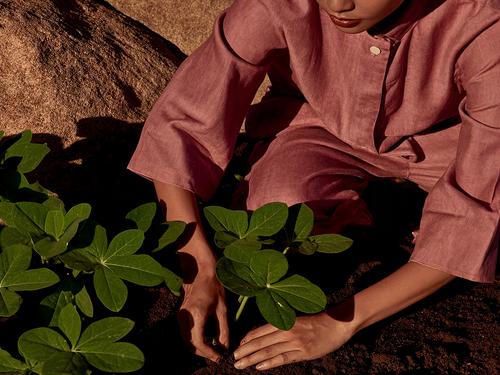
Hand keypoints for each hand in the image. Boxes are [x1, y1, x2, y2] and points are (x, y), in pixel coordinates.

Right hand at [178, 272, 228, 361]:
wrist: (200, 271)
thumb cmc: (214, 286)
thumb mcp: (223, 308)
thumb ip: (223, 329)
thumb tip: (225, 347)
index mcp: (196, 315)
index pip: (199, 342)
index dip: (209, 353)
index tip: (219, 357)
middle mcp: (185, 317)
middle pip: (190, 344)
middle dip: (203, 352)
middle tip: (217, 355)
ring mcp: (180, 315)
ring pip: (185, 340)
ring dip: (198, 348)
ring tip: (212, 349)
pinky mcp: (180, 314)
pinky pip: (184, 333)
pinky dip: (193, 340)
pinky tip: (206, 339)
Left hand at [233, 310, 354, 370]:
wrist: (336, 324)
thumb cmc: (316, 322)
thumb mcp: (297, 321)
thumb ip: (283, 327)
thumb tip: (266, 336)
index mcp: (285, 322)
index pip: (261, 331)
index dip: (249, 339)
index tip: (239, 346)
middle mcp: (287, 331)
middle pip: (262, 342)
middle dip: (246, 350)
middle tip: (234, 358)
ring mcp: (295, 342)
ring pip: (269, 351)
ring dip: (253, 359)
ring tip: (241, 364)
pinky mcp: (303, 353)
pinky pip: (283, 358)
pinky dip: (269, 363)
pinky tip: (259, 367)